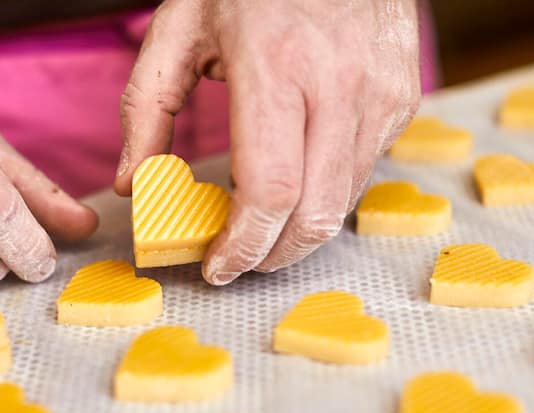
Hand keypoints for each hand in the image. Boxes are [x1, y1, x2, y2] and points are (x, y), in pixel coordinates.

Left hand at [114, 0, 419, 283]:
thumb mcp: (180, 25)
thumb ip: (145, 106)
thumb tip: (132, 183)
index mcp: (274, 64)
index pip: (269, 191)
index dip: (243, 245)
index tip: (217, 266)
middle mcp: (338, 83)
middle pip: (314, 215)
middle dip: (273, 256)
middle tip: (240, 260)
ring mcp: (381, 92)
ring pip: (344, 202)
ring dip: (299, 231)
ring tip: (264, 226)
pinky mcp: (402, 98)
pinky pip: (363, 170)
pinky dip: (327, 191)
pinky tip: (300, 176)